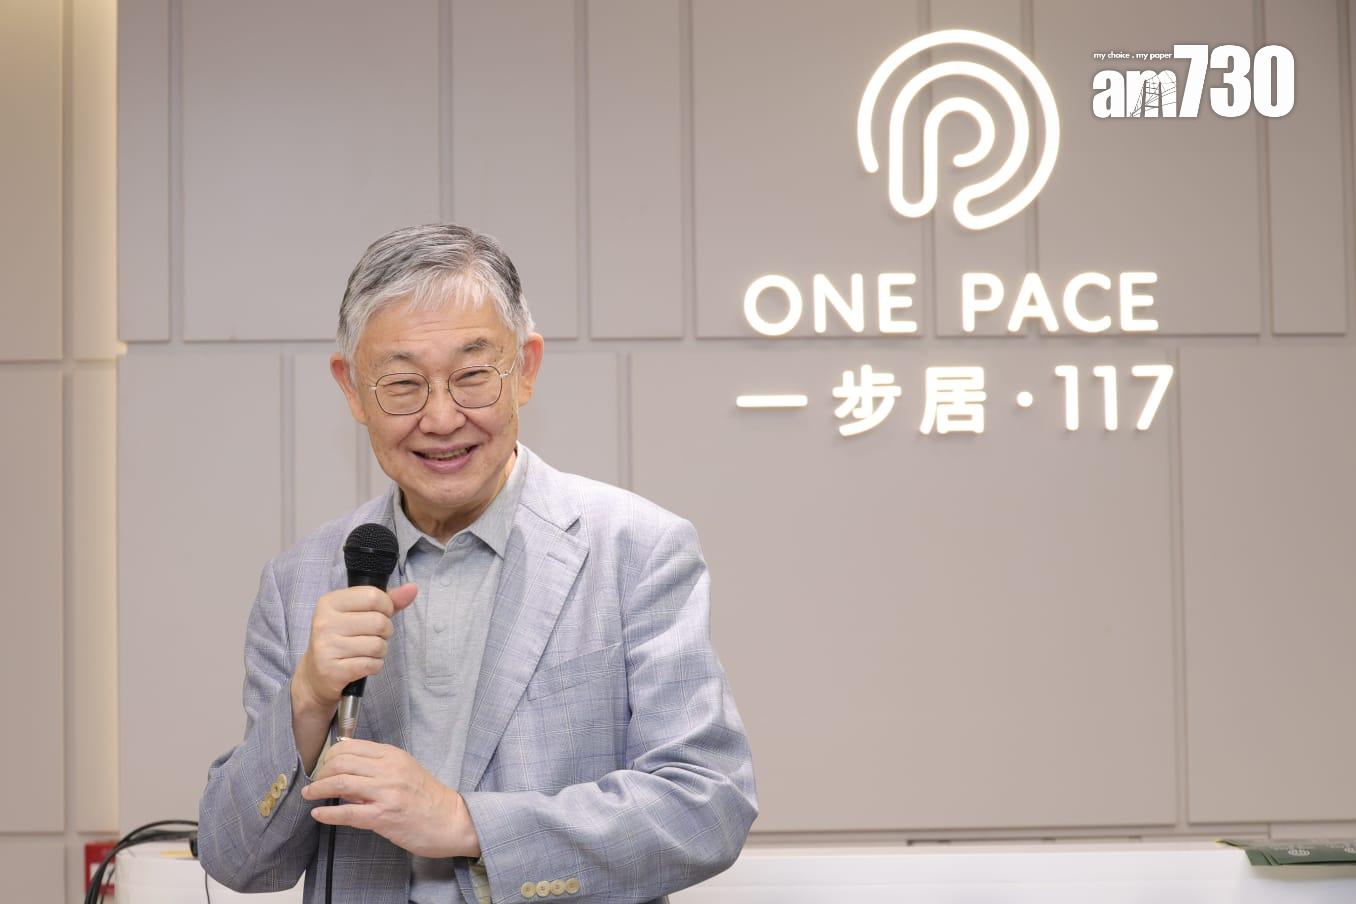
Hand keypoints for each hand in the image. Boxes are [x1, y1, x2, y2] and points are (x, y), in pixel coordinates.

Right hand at [293, 583, 417, 712]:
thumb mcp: (359, 613)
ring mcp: (327, 647)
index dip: (386, 607)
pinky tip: (362, 664)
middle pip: (379, 622)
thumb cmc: (342, 638)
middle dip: (385, 631)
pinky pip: (371, 664)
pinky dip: (374, 665)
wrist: (316, 675)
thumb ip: (387, 600)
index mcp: (330, 602)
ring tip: (366, 651)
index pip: (374, 596)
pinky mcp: (332, 670)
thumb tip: (412, 588)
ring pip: (378, 645)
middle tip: (373, 636)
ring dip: (380, 651)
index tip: (380, 614)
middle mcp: (325, 622)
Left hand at [302, 739, 480, 858]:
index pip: (351, 746)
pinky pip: (348, 812)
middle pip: (341, 762)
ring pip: (341, 783)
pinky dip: (328, 813)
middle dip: (320, 772)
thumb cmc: (428, 797)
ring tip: (309, 795)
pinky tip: (318, 814)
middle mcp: (389, 770)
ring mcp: (386, 792)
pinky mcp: (384, 816)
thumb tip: (344, 775)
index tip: (323, 766)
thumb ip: (375, 770)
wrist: (451, 820)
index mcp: (393, 756)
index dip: (329, 756)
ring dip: (318, 789)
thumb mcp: (403, 772)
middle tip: (314, 782)